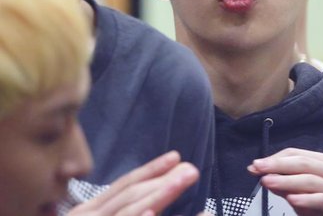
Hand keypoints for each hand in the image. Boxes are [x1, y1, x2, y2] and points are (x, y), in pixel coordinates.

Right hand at [67, 151, 198, 215]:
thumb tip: (148, 201)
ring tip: (180, 183)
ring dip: (157, 195)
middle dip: (162, 180)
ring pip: (128, 210)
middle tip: (191, 170)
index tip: (176, 157)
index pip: (124, 185)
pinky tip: (149, 215)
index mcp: (88, 211)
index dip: (151, 170)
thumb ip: (117, 208)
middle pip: (130, 195)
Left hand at [248, 148, 322, 215]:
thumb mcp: (304, 196)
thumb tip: (263, 174)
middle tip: (257, 168)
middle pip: (302, 163)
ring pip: (311, 179)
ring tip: (267, 182)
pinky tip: (292, 199)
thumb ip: (287, 185)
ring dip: (286, 181)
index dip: (274, 158)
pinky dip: (307, 199)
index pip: (296, 154)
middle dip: (277, 165)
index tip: (255, 165)